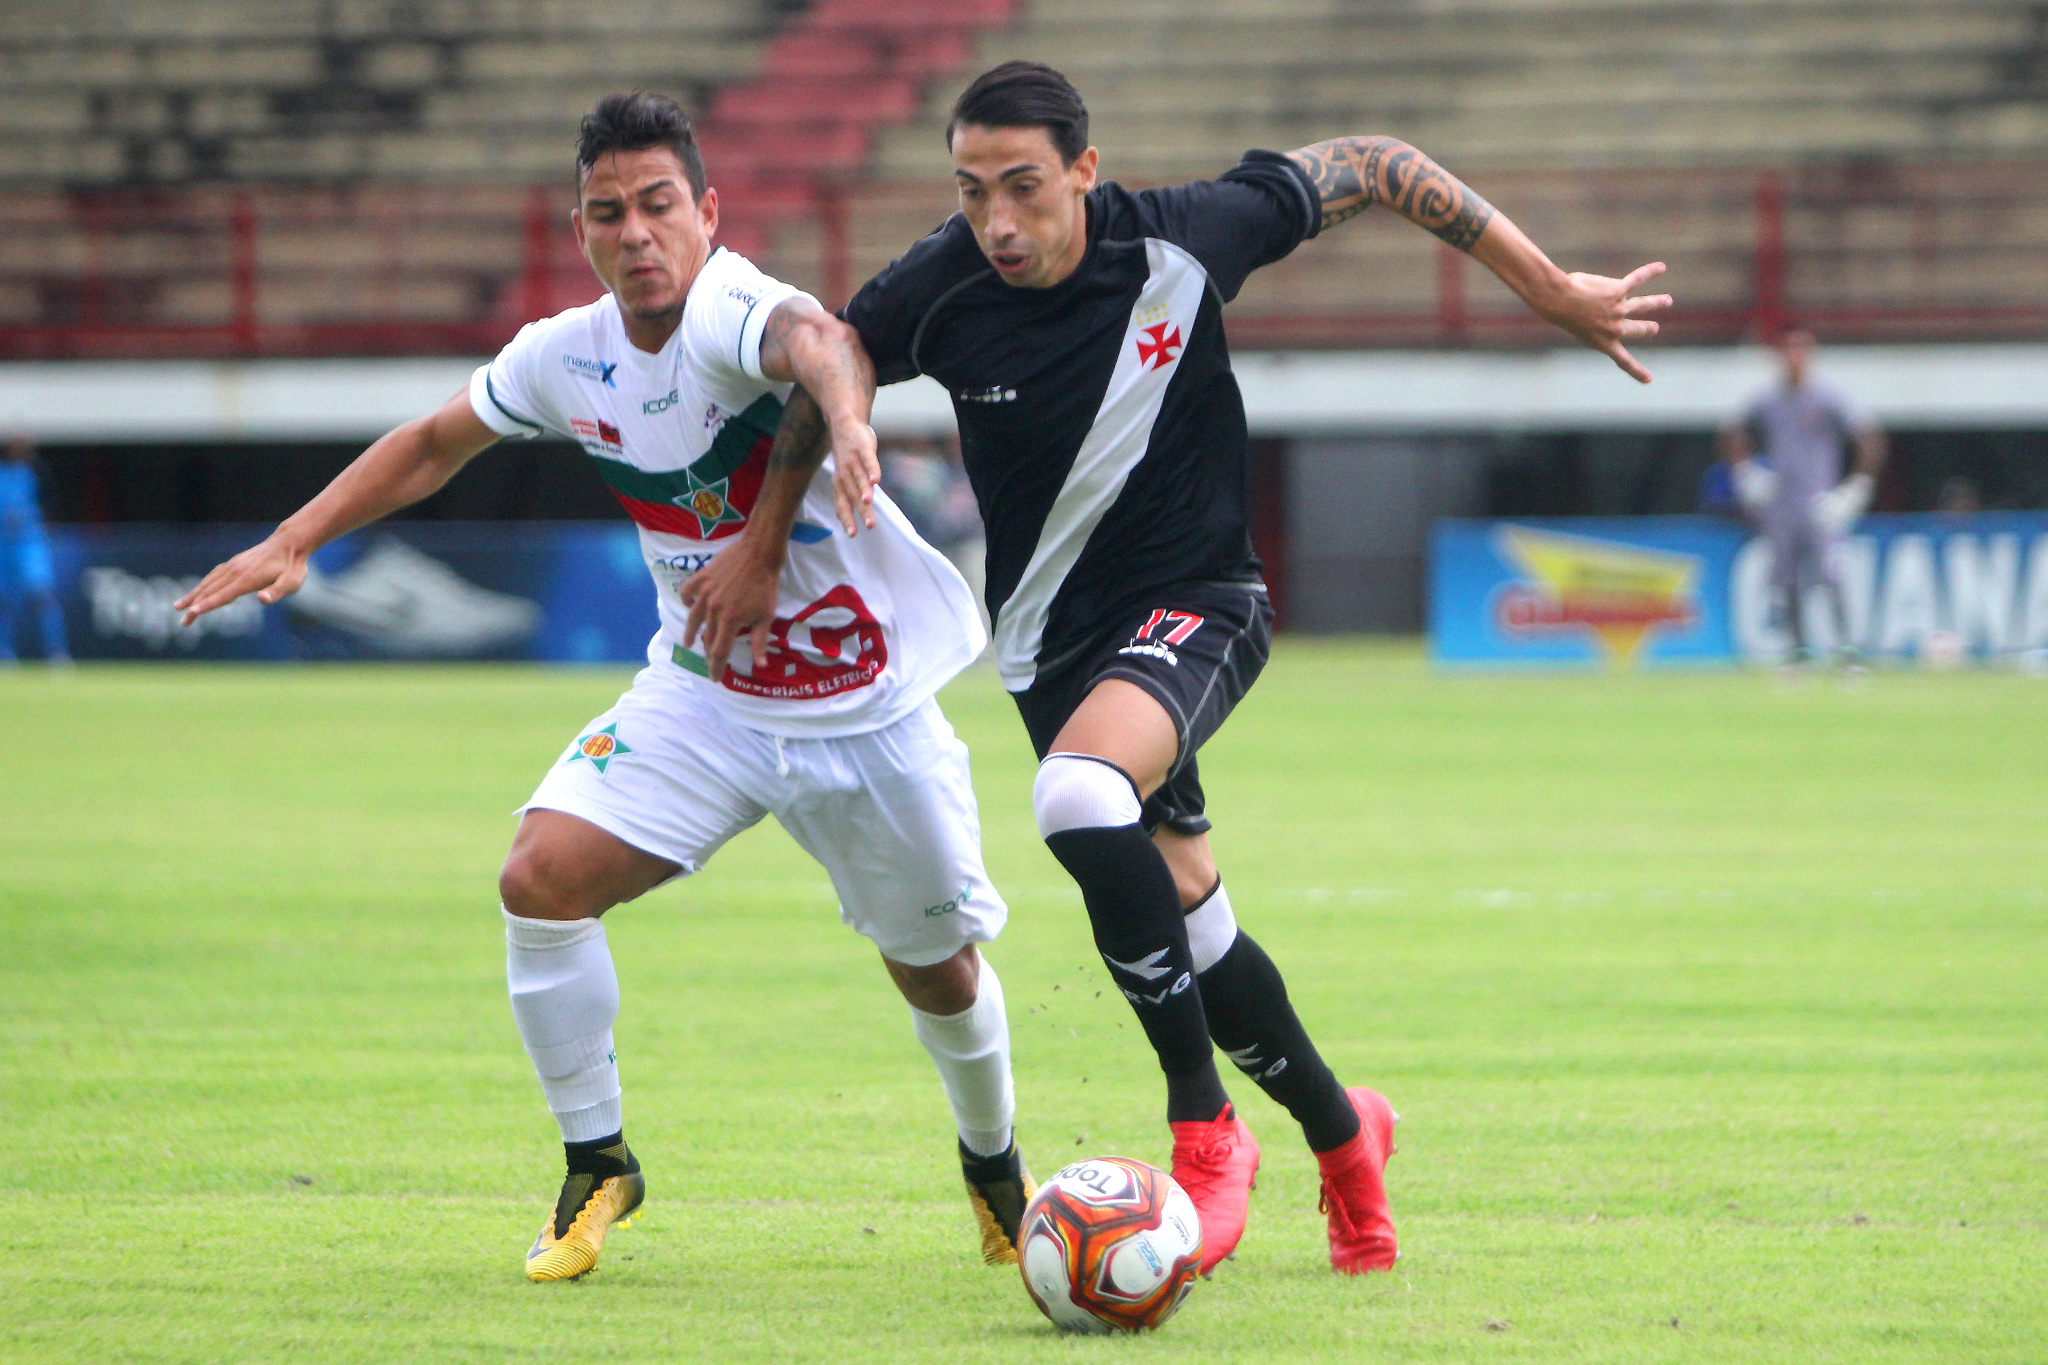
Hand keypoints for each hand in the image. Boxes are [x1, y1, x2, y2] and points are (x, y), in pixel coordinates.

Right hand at [174, 535, 308, 625]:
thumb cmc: (293, 566)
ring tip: (179, 606)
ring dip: (193, 595)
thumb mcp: (291, 582)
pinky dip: (203, 584)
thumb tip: (262, 599)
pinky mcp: (234, 563)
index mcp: (247, 580)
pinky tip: (199, 590)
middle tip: (182, 622)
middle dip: (194, 606)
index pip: (223, 595)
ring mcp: (233, 566)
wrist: (290, 542)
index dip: (207, 606)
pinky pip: (214, 575)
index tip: (191, 614)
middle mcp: (236, 572)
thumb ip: (276, 592)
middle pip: (210, 591)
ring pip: (208, 582)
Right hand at [679, 536, 779, 679]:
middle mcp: (713, 609)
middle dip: (708, 653)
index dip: (716, 667)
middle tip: (710, 661)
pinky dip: (686, 600)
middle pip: (706, 637)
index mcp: (729, 621)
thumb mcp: (766, 617)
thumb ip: (759, 642)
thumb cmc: (766, 586)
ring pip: (693, 618)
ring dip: (690, 633)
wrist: (758, 553)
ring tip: (688, 642)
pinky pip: (687, 592)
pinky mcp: (701, 578)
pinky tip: (689, 606)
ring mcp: (704, 593)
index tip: (715, 678)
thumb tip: (761, 666)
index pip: (719, 651)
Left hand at [830, 419, 879, 535]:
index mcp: (840, 483)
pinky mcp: (863, 448)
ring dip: (864, 490)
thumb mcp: (844, 475)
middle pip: (854, 495)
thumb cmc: (847, 455)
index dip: (847, 518)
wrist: (843, 423)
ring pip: (859, 479)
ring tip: (869, 502)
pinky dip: (872, 470)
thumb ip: (849, 493)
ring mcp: (853, 461)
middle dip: (861, 510)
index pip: (843, 504)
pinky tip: (877, 480)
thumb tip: (850, 515)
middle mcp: (845, 474)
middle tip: (871, 525)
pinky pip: (868, 460)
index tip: (853, 534)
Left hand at [1533, 262, 1672, 384]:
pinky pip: (1636, 280)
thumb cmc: (1561, 312)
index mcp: (1603, 342)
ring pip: (1642, 305)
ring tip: (1667, 301)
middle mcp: (1614, 328)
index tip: (1649, 380)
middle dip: (1648, 329)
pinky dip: (1650, 272)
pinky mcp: (1617, 291)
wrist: (1557, 301)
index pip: (1623, 360)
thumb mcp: (1579, 323)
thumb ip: (1598, 316)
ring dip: (1656, 302)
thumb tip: (1616, 295)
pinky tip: (1661, 267)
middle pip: (1638, 329)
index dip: (1637, 371)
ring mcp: (1617, 310)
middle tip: (1654, 328)